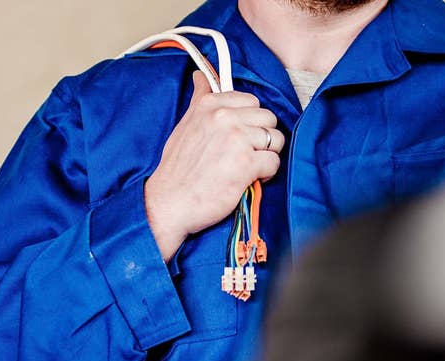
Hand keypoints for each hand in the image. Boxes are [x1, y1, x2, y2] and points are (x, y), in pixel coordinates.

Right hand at [145, 71, 284, 261]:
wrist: (169, 202)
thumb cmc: (178, 168)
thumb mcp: (185, 124)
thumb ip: (200, 98)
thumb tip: (201, 75)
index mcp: (210, 104)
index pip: (252, 101)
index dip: (249, 122)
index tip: (238, 137)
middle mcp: (224, 117)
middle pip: (268, 119)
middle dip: (261, 138)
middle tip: (244, 154)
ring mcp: (237, 139)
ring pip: (275, 139)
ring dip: (266, 155)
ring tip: (247, 167)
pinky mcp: (246, 163)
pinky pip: (274, 162)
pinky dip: (266, 174)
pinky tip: (248, 179)